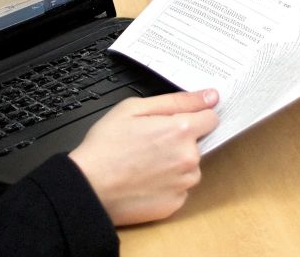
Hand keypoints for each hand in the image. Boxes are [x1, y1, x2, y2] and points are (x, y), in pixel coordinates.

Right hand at [69, 90, 219, 224]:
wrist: (88, 187)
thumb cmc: (106, 146)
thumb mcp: (134, 108)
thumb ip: (177, 101)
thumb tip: (210, 96)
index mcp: (181, 130)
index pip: (211, 118)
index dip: (194, 117)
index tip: (179, 122)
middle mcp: (189, 158)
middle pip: (198, 144)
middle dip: (179, 141)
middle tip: (150, 143)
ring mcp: (183, 184)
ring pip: (189, 167)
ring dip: (175, 165)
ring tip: (145, 164)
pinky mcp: (175, 204)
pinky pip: (179, 189)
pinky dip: (167, 185)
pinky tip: (145, 181)